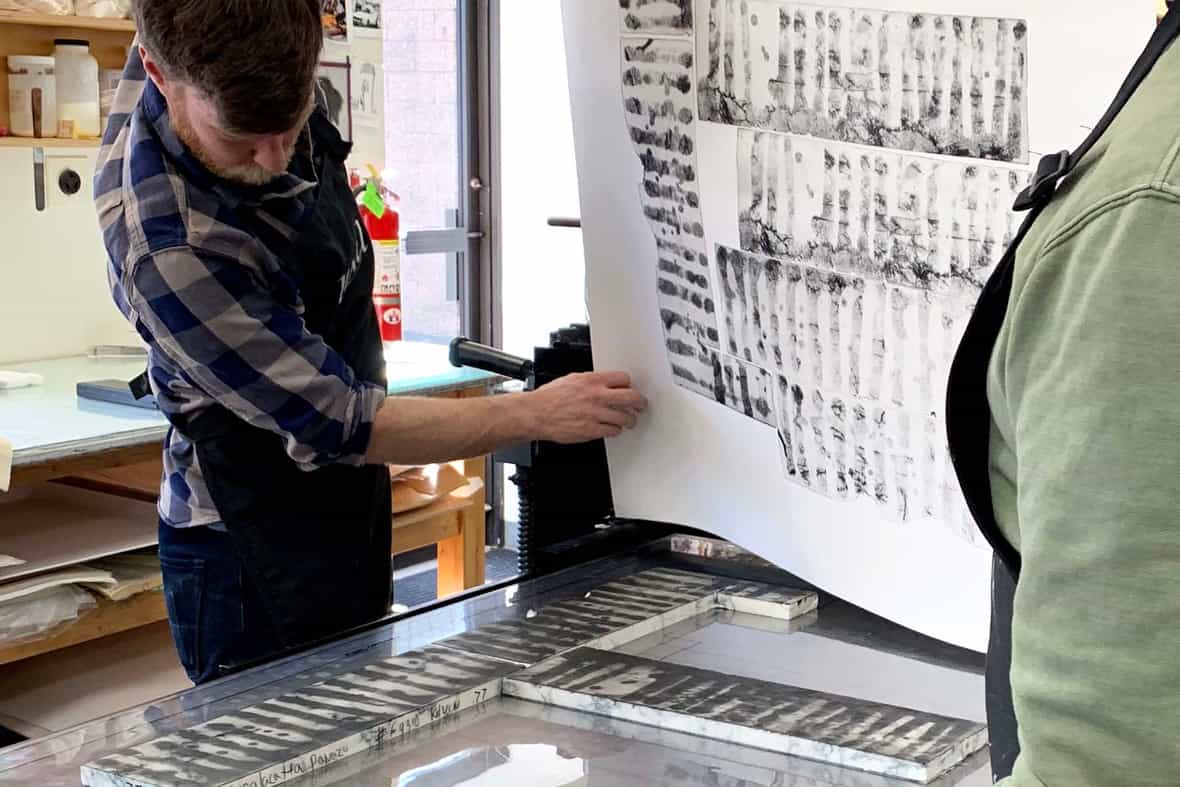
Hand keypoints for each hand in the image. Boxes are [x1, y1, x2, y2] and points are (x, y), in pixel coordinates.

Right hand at [525, 371, 646, 442]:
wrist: (536, 414)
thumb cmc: (550, 398)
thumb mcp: (572, 379)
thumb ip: (592, 381)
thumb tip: (606, 383)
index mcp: (591, 381)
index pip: (624, 379)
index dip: (629, 385)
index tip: (630, 389)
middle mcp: (596, 396)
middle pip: (631, 397)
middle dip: (639, 402)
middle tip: (640, 405)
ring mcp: (594, 414)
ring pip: (625, 417)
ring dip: (630, 419)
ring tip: (629, 420)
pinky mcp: (591, 430)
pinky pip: (613, 431)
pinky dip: (615, 430)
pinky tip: (612, 428)